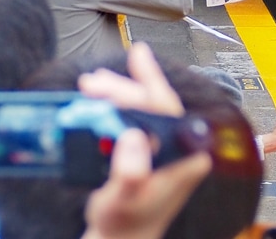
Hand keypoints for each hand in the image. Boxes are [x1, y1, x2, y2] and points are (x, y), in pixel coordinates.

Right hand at [78, 44, 211, 238]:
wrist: (123, 237)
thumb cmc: (125, 224)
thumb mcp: (124, 200)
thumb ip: (130, 173)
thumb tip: (133, 139)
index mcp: (184, 156)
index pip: (168, 110)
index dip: (152, 81)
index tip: (138, 55)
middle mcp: (179, 146)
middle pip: (152, 103)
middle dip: (122, 88)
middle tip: (91, 82)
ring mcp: (166, 145)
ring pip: (142, 107)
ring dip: (117, 93)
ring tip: (90, 85)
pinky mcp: (151, 146)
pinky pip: (135, 116)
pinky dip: (116, 104)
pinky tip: (101, 96)